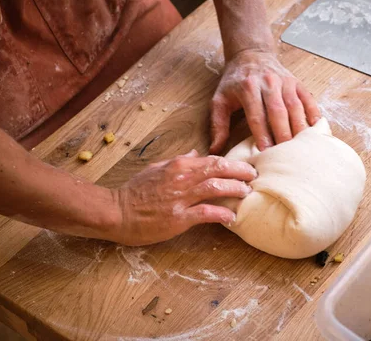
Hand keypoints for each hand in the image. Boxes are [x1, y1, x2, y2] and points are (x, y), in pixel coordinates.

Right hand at [111, 150, 256, 245]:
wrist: (116, 212)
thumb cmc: (135, 191)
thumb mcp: (156, 168)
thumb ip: (179, 160)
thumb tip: (197, 153)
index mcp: (178, 165)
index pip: (212, 159)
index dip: (232, 162)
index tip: (245, 167)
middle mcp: (182, 177)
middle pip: (219, 168)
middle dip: (240, 171)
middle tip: (254, 176)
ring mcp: (180, 198)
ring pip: (216, 187)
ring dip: (235, 189)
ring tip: (248, 193)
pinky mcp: (178, 217)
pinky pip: (206, 213)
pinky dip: (222, 213)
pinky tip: (232, 216)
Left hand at [209, 50, 320, 153]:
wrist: (251, 55)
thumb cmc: (235, 81)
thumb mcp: (219, 100)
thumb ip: (217, 125)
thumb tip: (215, 149)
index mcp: (248, 88)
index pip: (256, 115)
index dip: (262, 134)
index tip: (266, 152)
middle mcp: (268, 83)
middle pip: (278, 112)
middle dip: (283, 134)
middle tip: (287, 155)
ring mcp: (285, 82)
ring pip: (295, 106)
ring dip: (299, 127)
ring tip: (302, 147)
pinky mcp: (296, 83)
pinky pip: (308, 99)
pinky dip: (313, 114)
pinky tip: (315, 130)